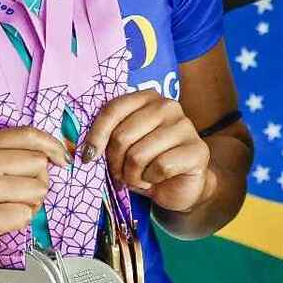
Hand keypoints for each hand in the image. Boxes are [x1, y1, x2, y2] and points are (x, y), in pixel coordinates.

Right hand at [0, 127, 69, 279]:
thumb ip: (13, 154)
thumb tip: (58, 153)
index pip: (28, 134)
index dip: (52, 145)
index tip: (62, 159)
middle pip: (38, 164)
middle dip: (36, 183)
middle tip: (15, 196)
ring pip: (36, 191)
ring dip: (29, 205)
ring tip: (6, 210)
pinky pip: (24, 216)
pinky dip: (18, 223)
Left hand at [79, 90, 211, 213]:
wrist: (181, 185)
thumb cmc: (147, 162)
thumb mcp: (124, 146)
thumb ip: (109, 137)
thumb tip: (85, 150)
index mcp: (147, 97)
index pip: (113, 109)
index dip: (96, 136)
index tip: (88, 157)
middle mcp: (168, 106)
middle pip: (122, 136)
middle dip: (115, 163)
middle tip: (122, 173)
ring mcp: (185, 126)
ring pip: (138, 155)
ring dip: (132, 176)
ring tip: (140, 177)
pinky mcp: (197, 150)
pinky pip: (160, 168)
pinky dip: (151, 181)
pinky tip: (156, 179)